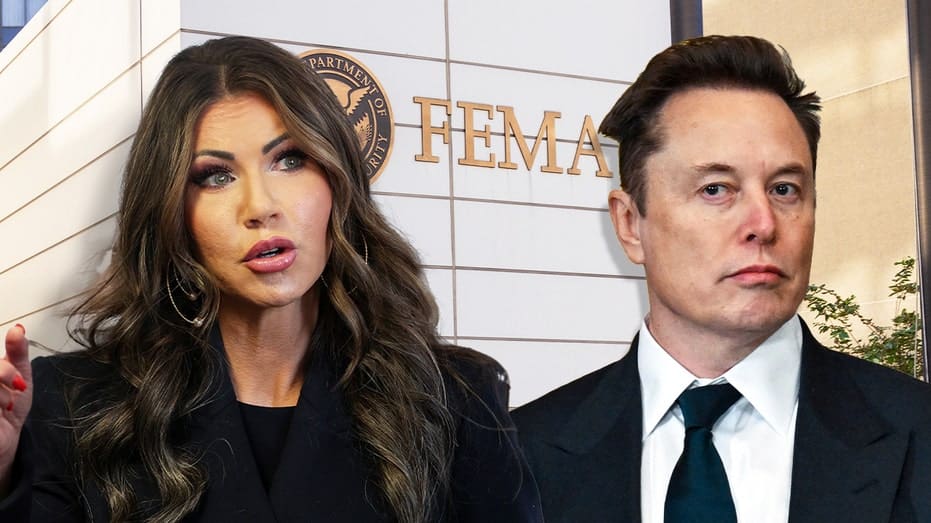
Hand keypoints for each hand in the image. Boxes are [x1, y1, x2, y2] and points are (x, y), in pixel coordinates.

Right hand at [0, 325, 31, 495]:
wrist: (6, 441)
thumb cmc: (9, 408)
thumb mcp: (19, 375)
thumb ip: (16, 351)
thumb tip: (18, 329)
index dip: (6, 367)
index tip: (18, 376)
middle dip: (4, 373)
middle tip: (16, 386)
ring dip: (2, 395)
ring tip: (6, 406)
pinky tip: (2, 415)